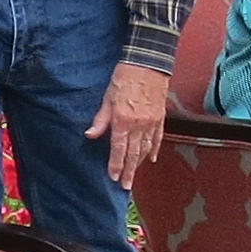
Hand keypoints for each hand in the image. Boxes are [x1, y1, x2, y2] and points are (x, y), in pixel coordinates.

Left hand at [85, 62, 168, 187]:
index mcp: (123, 121)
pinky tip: (151, 159)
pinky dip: (154, 150)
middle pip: (133, 154)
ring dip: (140, 164)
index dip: (116, 165)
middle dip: (129, 172)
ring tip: (135, 176)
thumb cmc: (124, 78)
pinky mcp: (160, 118)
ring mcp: (151, 123)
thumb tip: (90, 135)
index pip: (118, 149)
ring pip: (146, 149)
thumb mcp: (107, 98)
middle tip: (126, 186)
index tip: (114, 177)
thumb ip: (100, 120)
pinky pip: (158, 138)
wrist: (147, 64)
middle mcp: (139, 125)